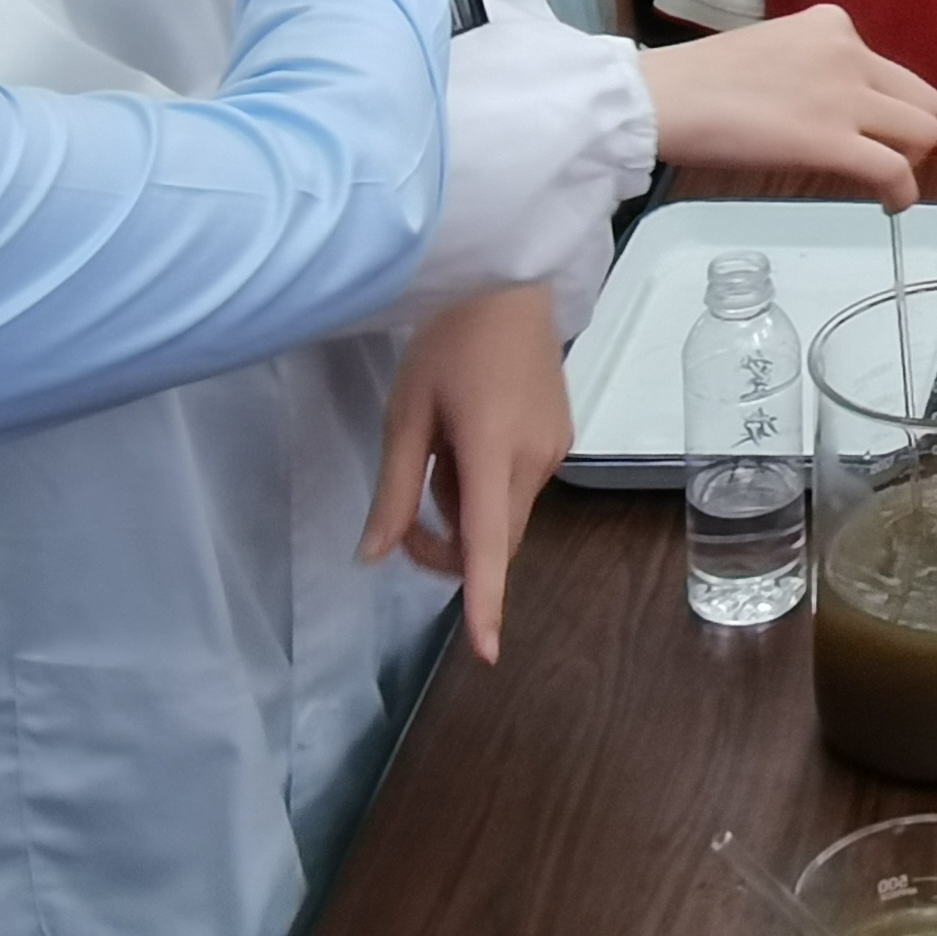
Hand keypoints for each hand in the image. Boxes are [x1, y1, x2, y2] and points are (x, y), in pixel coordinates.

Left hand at [361, 281, 572, 661]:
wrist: (506, 284)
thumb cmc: (446, 341)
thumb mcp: (405, 414)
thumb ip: (392, 491)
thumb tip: (373, 554)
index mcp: (491, 452)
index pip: (487, 546)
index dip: (484, 603)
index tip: (486, 652)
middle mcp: (534, 460)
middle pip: (496, 541)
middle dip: (450, 548)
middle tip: (406, 514)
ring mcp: (555, 448)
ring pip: (506, 514)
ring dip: (468, 510)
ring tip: (441, 452)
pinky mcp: (562, 436)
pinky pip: (520, 486)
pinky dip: (488, 485)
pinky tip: (471, 436)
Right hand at [639, 9, 936, 199]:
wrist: (661, 96)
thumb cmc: (698, 80)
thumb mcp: (771, 47)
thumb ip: (810, 65)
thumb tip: (824, 102)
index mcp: (831, 24)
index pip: (888, 69)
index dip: (883, 106)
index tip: (861, 128)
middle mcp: (849, 53)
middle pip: (923, 98)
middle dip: (910, 132)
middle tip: (880, 155)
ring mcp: (844, 97)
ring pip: (923, 132)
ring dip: (909, 161)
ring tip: (880, 179)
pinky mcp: (831, 142)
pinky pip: (895, 171)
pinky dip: (903, 194)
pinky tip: (890, 206)